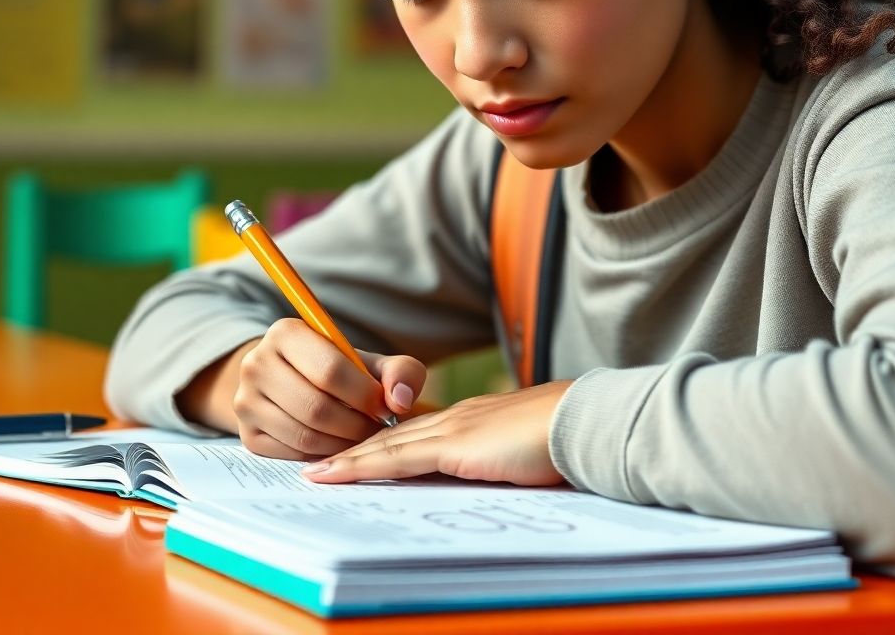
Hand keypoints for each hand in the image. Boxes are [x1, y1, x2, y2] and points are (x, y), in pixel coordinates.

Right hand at [232, 318, 427, 460]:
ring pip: (304, 435)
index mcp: (286, 332)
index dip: (364, 394)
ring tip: (360, 438)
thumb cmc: (341, 371)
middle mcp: (256, 363)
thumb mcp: (371, 362)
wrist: (295, 383)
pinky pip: (292, 455)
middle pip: (315, 407)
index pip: (330, 370)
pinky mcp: (247, 435)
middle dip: (355, 425)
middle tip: (375, 429)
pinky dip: (322, 456)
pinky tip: (338, 446)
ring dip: (342, 444)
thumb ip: (400, 371)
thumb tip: (401, 401)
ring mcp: (245, 401)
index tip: (384, 407)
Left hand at [301, 380, 573, 486]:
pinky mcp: (451, 446)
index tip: (359, 455)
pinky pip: (393, 459)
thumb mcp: (524, 452)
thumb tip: (493, 477)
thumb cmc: (564, 438)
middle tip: (319, 463)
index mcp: (472, 419)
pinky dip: (358, 467)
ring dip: (346, 460)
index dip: (385, 444)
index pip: (417, 434)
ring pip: (384, 446)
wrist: (581, 421)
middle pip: (392, 437)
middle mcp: (454, 418)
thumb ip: (501, 460)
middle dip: (354, 449)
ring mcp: (450, 429)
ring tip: (313, 472)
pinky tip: (333, 474)